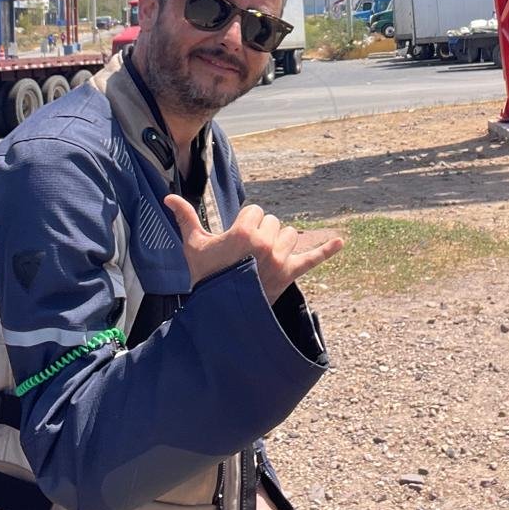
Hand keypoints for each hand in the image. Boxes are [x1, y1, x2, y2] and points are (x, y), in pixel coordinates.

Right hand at [164, 196, 343, 303]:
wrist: (219, 312)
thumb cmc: (205, 277)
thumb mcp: (193, 247)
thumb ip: (185, 218)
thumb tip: (168, 197)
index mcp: (244, 232)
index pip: (256, 211)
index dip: (245, 224)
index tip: (235, 241)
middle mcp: (265, 243)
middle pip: (273, 222)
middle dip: (261, 233)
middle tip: (246, 254)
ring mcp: (280, 259)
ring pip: (289, 235)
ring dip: (280, 242)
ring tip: (263, 258)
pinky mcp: (290, 274)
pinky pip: (312, 259)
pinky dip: (327, 249)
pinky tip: (341, 241)